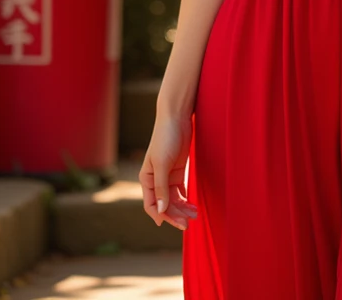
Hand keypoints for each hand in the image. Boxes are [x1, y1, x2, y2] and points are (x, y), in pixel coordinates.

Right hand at [139, 112, 199, 230]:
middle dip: (175, 214)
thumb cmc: (166, 138)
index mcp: (146, 179)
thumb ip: (161, 188)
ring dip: (182, 208)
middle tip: (187, 224)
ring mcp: (167, 176)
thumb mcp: (162, 163)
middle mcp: (155, 180)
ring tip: (195, 215)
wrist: (176, 118)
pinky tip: (193, 205)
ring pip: (173, 199)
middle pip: (164, 204)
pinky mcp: (177, 171)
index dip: (162, 216)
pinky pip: (180, 191)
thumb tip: (161, 211)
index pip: (151, 205)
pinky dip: (185, 199)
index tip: (175, 223)